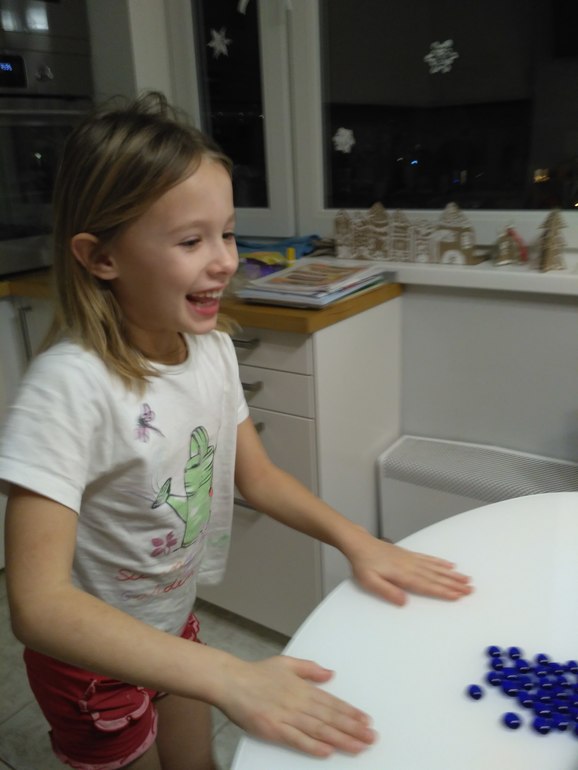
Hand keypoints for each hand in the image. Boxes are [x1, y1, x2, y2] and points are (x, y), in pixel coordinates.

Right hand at [220, 655, 375, 756]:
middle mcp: (297, 701)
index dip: (351, 712)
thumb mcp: (287, 663)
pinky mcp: (273, 729)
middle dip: (353, 728)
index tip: (367, 721)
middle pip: (330, 717)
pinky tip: (327, 751)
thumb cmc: (256, 673)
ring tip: (358, 746)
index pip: (332, 702)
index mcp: (302, 687)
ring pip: (319, 729)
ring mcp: (286, 716)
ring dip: (341, 738)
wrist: (231, 681)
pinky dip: (313, 746)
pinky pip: (296, 739)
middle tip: (371, 737)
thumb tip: (330, 674)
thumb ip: (310, 669)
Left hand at [346, 534, 472, 605]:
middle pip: (436, 577)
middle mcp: (410, 566)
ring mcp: (411, 559)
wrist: (359, 544)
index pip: (427, 586)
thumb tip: (404, 602)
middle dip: (454, 584)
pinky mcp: (409, 554)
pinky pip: (428, 558)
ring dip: (452, 574)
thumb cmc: (363, 565)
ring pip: (436, 568)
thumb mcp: (369, 582)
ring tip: (466, 579)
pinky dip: (440, 562)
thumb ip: (387, 592)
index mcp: (402, 575)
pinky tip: (449, 565)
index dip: (443, 591)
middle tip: (470, 589)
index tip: (458, 596)